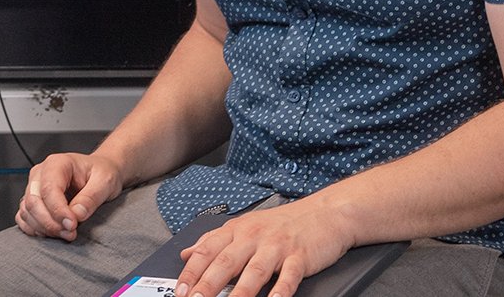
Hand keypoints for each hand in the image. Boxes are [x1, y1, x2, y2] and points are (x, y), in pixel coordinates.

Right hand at [17, 152, 126, 240]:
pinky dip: (34, 229)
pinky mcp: (33, 201)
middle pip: (33, 201)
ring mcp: (34, 187)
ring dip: (44, 228)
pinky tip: (52, 233)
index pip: (49, 189)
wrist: (99, 174)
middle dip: (51, 223)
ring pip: (27, 211)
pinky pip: (24, 218)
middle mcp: (40, 174)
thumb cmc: (101, 173)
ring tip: (66, 233)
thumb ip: (91, 197)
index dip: (58, 210)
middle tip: (71, 233)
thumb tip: (76, 214)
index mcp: (57, 163)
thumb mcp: (105, 181)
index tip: (72, 225)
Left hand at [174, 201, 353, 296]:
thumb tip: (186, 254)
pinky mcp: (300, 256)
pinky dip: (280, 290)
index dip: (191, 272)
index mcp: (236, 230)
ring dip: (239, 292)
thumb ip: (213, 240)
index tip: (180, 290)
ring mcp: (276, 246)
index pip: (207, 251)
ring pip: (254, 271)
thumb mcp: (243, 226)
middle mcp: (253, 236)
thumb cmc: (281, 224)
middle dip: (208, 284)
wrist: (323, 213)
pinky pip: (289, 275)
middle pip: (225, 262)